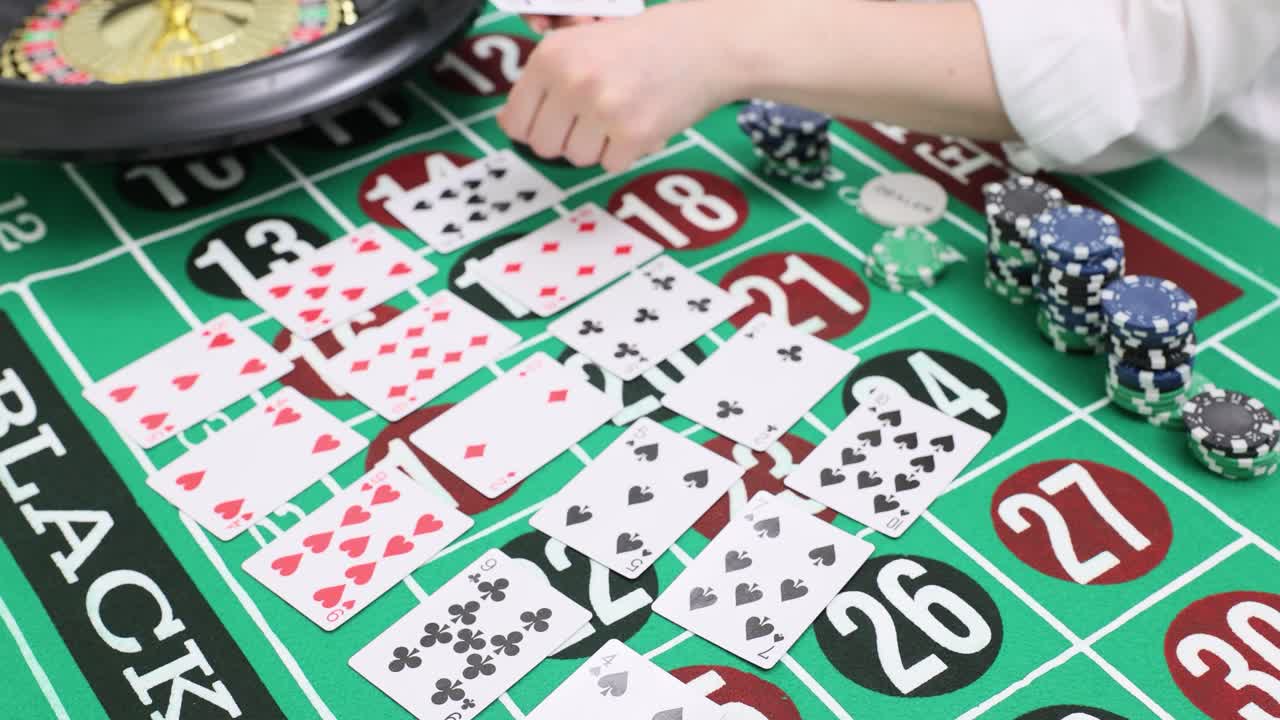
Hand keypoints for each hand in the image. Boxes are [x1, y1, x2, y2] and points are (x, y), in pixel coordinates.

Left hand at [499, 1, 742, 171]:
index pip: (515, 122)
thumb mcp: (580, 46)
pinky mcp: (633, 134)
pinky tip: (639, 122)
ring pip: (576, 159)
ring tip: (620, 114)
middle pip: (543, 147)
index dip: (535, 128)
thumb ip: (542, 84)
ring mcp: (602, 108)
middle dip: (566, 139)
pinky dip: (625, 152)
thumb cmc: (639, 47)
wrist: (700, 45)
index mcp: (550, 57)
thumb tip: (508, 125)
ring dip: (597, 146)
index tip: (555, 121)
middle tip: (593, 117)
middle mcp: (572, 81)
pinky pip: (611, 165)